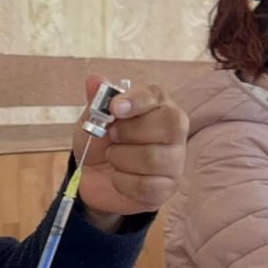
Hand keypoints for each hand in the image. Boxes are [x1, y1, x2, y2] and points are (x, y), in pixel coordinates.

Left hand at [72, 75, 189, 224]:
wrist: (93, 178)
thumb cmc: (100, 142)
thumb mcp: (93, 119)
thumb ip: (97, 101)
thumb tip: (94, 79)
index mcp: (158, 106)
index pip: (157, 96)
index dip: (137, 100)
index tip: (115, 108)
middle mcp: (174, 131)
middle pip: (169, 125)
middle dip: (130, 132)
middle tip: (112, 136)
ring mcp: (175, 161)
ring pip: (154, 158)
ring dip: (121, 158)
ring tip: (113, 157)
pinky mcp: (167, 188)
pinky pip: (147, 185)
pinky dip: (123, 181)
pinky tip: (118, 177)